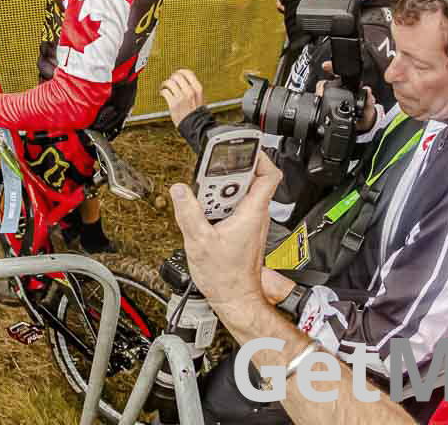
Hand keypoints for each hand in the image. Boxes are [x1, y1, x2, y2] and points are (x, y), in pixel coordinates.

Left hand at [160, 68, 204, 125]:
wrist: (195, 126)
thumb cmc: (196, 112)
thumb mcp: (199, 98)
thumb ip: (193, 88)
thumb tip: (182, 77)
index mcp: (198, 89)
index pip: (188, 73)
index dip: (180, 71)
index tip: (176, 74)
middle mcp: (190, 92)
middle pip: (177, 76)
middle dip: (171, 77)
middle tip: (170, 81)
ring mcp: (181, 98)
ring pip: (169, 82)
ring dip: (165, 83)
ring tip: (164, 86)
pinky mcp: (173, 104)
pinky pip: (165, 92)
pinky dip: (162, 91)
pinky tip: (162, 93)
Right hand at [170, 149, 285, 315]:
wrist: (234, 299)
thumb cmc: (225, 277)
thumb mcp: (199, 242)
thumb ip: (188, 212)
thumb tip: (180, 190)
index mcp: (251, 212)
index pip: (268, 174)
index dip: (258, 156)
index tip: (238, 149)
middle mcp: (254, 214)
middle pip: (247, 180)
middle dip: (224, 175)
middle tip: (207, 180)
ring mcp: (249, 222)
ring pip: (237, 194)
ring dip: (218, 192)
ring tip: (202, 198)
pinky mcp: (241, 230)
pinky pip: (231, 207)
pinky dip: (217, 205)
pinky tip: (204, 214)